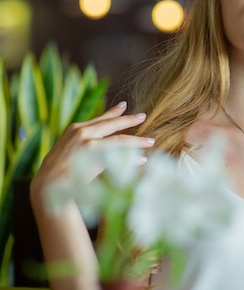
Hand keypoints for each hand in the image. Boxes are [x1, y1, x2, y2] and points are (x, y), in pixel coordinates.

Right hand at [30, 101, 153, 205]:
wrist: (48, 184)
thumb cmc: (60, 168)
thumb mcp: (70, 147)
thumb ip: (85, 139)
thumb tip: (104, 136)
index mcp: (76, 128)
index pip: (100, 118)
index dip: (114, 112)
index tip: (125, 106)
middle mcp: (82, 132)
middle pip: (113, 124)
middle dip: (130, 120)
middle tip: (143, 116)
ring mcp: (88, 145)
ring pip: (120, 140)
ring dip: (138, 141)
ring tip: (150, 141)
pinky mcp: (94, 159)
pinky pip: (119, 157)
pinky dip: (132, 158)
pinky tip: (141, 159)